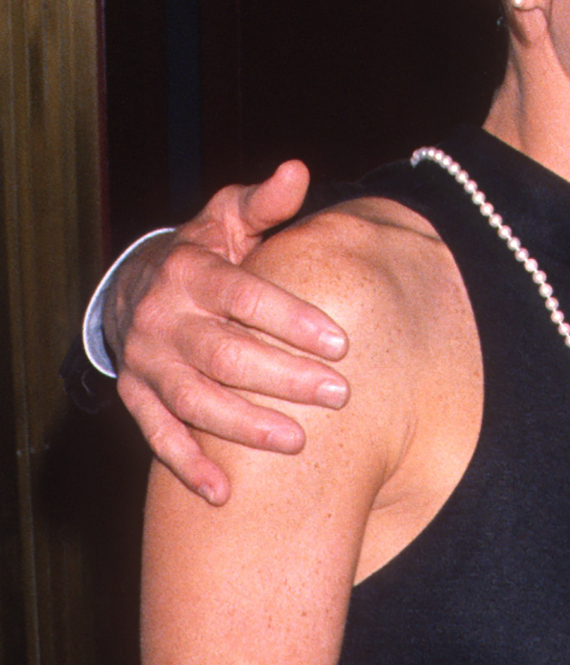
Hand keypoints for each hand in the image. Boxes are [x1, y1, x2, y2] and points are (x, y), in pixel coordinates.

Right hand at [110, 160, 350, 504]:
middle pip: (225, 354)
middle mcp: (162, 318)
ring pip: (194, 400)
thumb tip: (298, 171)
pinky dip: (187, 467)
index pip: (243, 296)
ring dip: (244, 426)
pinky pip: (159, 436)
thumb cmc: (202, 256)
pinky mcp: (136, 395)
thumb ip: (263, 203)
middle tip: (339, 395)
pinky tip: (224, 493)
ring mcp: (147, 361)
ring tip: (295, 442)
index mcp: (190, 272)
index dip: (291, 320)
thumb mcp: (226, 220)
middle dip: (283, 378)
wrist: (134, 289)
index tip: (340, 344)